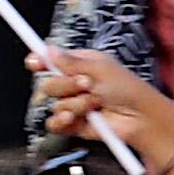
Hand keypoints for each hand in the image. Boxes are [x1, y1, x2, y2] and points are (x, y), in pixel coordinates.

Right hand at [32, 48, 173, 172]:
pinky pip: (54, 123)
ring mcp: (75, 105)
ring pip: (54, 103)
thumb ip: (71, 61)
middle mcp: (76, 85)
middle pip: (50, 82)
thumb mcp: (100, 68)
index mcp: (82, 65)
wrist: (141, 119)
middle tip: (87, 84)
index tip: (33, 61)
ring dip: (75, 103)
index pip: (53, 61)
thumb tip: (48, 49)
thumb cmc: (127, 89)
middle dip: (66, 84)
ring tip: (95, 104)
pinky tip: (74, 118)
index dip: (40, 60)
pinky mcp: (74, 125)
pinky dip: (62, 120)